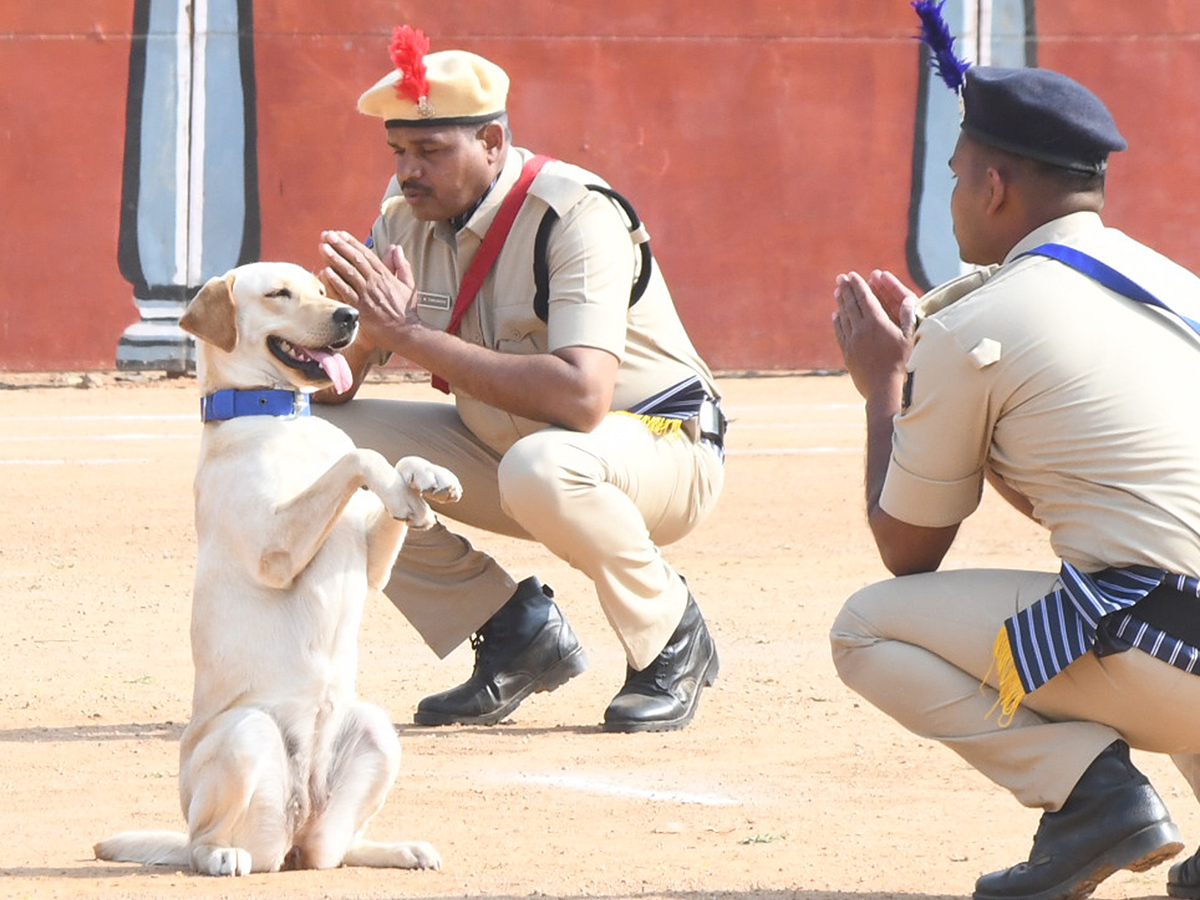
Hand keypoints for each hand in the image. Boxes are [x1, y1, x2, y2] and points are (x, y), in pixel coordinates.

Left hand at [318, 230, 419, 347]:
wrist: (406, 332)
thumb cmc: (407, 311)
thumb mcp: (409, 285)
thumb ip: (402, 265)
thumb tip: (396, 248)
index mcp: (385, 275)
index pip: (367, 254)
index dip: (352, 242)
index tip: (341, 234)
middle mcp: (375, 282)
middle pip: (356, 259)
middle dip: (340, 245)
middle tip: (327, 235)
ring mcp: (367, 294)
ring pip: (349, 272)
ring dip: (335, 258)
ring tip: (323, 247)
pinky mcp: (361, 307)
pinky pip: (346, 291)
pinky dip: (336, 281)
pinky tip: (326, 271)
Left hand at [831, 269, 916, 401]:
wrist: (883, 389)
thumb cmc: (902, 364)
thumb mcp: (909, 339)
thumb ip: (907, 317)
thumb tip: (909, 299)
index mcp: (876, 323)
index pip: (864, 298)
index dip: (858, 285)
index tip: (852, 275)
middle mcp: (861, 330)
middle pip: (851, 304)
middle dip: (846, 289)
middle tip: (841, 277)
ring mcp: (852, 341)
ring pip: (843, 317)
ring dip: (840, 302)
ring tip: (837, 291)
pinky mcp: (847, 353)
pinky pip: (840, 332)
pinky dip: (837, 321)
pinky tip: (836, 315)